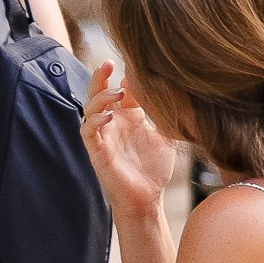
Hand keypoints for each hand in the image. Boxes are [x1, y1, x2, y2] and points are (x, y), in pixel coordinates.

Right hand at [81, 61, 182, 221]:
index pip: (122, 90)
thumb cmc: (154, 169)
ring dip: (100, 98)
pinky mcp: (96, 151)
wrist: (147, 198)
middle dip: (101, 76)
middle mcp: (112, 123)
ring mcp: (102, 136)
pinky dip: (94, 121)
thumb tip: (176, 93)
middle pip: (99, 92)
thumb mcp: (166, 137)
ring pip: (89, 108)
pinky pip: (87, 131)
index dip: (128, 79)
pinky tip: (108, 117)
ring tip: (116, 95)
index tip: (138, 69)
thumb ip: (167, 116)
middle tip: (109, 63)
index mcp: (128, 118)